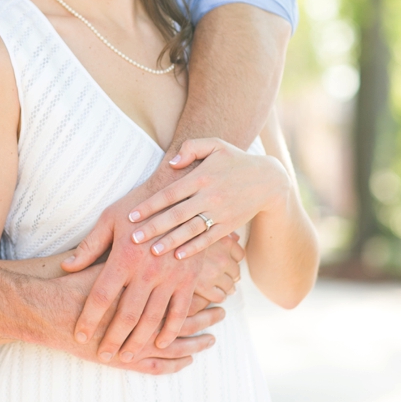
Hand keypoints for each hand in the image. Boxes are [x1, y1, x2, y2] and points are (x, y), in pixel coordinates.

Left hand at [60, 197, 244, 363]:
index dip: (89, 319)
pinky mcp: (189, 278)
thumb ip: (89, 247)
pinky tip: (160, 342)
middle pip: (127, 315)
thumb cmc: (139, 207)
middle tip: (103, 356)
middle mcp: (148, 270)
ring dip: (139, 341)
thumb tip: (66, 267)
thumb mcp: (109, 219)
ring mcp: (171, 276)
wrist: (179, 195)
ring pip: (153, 318)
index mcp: (125, 257)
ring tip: (126, 357)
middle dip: (113, 339)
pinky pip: (180, 310)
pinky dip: (171, 330)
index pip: (102, 296)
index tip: (80, 335)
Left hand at [127, 138, 288, 259]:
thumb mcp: (215, 144)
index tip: (131, 215)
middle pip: (176, 215)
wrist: (269, 180)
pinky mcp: (229, 226)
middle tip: (133, 239)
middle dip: (154, 227)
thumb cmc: (235, 160)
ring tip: (152, 252)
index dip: (149, 205)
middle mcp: (209, 196)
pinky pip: (208, 239)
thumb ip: (191, 148)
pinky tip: (178, 256)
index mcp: (201, 177)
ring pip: (191, 230)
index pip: (170, 193)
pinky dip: (194, 249)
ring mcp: (220, 213)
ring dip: (171, 242)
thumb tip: (172, 163)